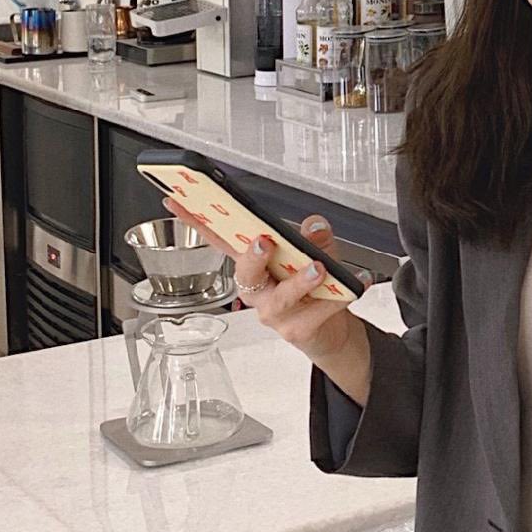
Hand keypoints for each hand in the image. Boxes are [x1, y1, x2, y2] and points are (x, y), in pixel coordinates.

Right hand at [161, 197, 371, 367]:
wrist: (332, 331)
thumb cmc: (314, 288)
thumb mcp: (315, 254)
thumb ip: (315, 238)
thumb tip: (315, 225)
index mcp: (255, 266)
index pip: (222, 241)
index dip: (197, 222)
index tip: (178, 200)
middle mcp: (258, 290)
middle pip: (244, 273)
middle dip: (252, 256)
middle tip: (264, 241)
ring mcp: (274, 313)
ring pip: (279, 298)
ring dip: (299, 280)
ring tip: (319, 267)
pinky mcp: (296, 330)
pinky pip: (315, 313)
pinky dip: (337, 297)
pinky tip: (353, 284)